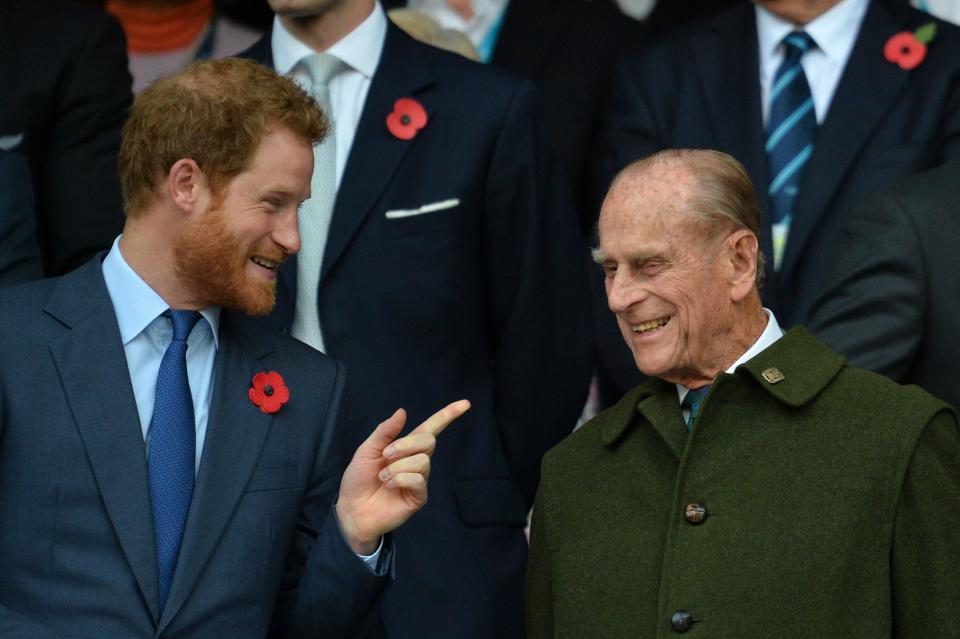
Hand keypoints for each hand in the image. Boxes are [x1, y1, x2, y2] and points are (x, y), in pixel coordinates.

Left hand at [335, 400, 469, 554]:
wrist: (351, 509)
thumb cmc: (358, 480)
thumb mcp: (367, 450)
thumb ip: (385, 431)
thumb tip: (403, 411)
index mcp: (406, 447)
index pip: (432, 428)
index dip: (448, 415)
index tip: (465, 403)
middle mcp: (416, 461)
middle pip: (429, 441)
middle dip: (406, 444)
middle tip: (385, 455)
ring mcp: (419, 479)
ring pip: (422, 461)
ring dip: (398, 466)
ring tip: (383, 476)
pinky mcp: (419, 497)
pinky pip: (419, 480)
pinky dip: (400, 479)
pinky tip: (389, 485)